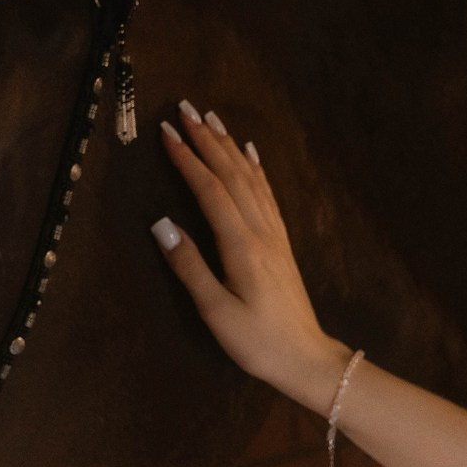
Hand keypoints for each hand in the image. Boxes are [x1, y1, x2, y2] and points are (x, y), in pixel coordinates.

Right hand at [151, 100, 348, 409]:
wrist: (306, 358)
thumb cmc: (257, 341)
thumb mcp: (215, 312)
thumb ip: (189, 267)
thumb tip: (161, 224)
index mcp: (241, 245)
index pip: (210, 190)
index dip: (187, 160)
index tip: (166, 132)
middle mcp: (260, 231)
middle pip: (231, 174)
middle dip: (206, 140)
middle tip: (184, 109)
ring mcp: (274, 234)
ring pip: (250, 178)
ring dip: (229, 146)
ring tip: (211, 119)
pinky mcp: (281, 243)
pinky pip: (267, 194)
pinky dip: (255, 168)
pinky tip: (249, 153)